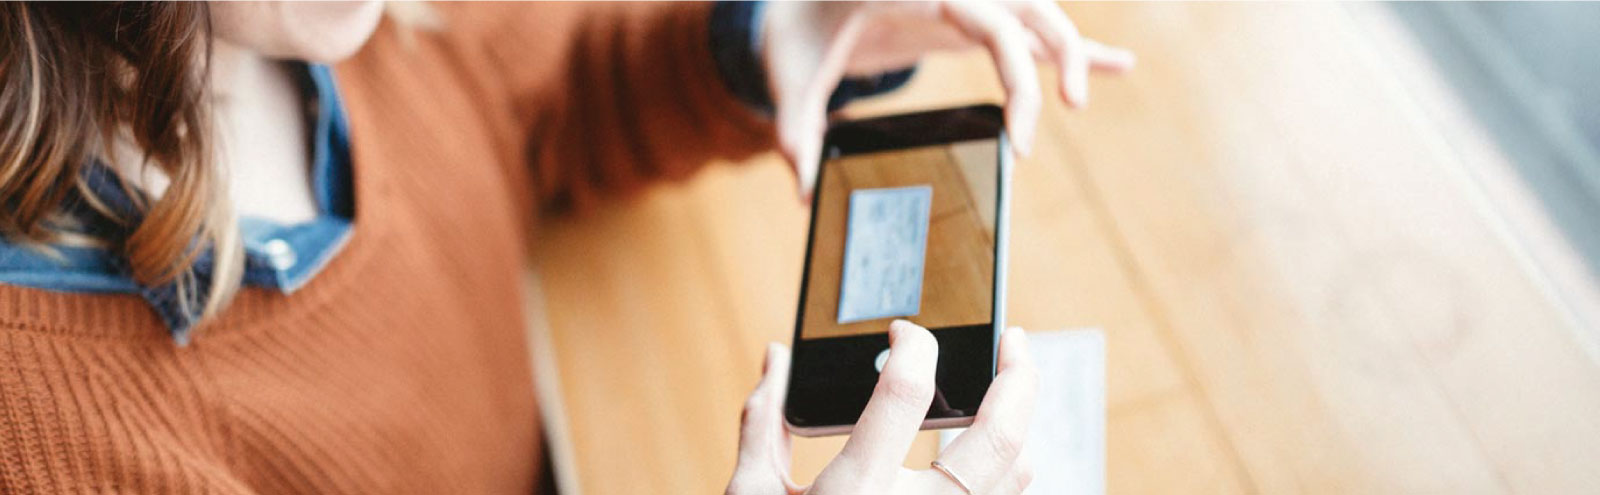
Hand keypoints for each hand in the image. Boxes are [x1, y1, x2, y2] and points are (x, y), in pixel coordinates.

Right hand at [727, 320, 1039, 493]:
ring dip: (1020, 426)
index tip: (906, 331)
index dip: (913, 345)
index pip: (905, 393)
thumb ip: (765, 422)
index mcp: (854, 493)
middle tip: (1014, 339)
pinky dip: (1009, 477)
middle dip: (1018, 376)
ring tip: (1008, 394)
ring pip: (1017, 476)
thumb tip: (778, 357)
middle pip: (998, 436)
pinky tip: (990, 458)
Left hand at [762, 1, 1135, 198]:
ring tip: (1089, 94)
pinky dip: (1074, 48)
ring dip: (1072, 51)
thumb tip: (805, 190)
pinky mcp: (973, 19)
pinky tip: (1118, 65)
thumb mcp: (789, 74)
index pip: (985, 19)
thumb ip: (796, 129)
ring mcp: (967, 2)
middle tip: (1045, 132)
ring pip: (1040, 15)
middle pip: (1027, 12)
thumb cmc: (799, 29)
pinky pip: (1032, 31)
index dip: (1013, 75)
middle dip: (1055, 65)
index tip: (1018, 139)